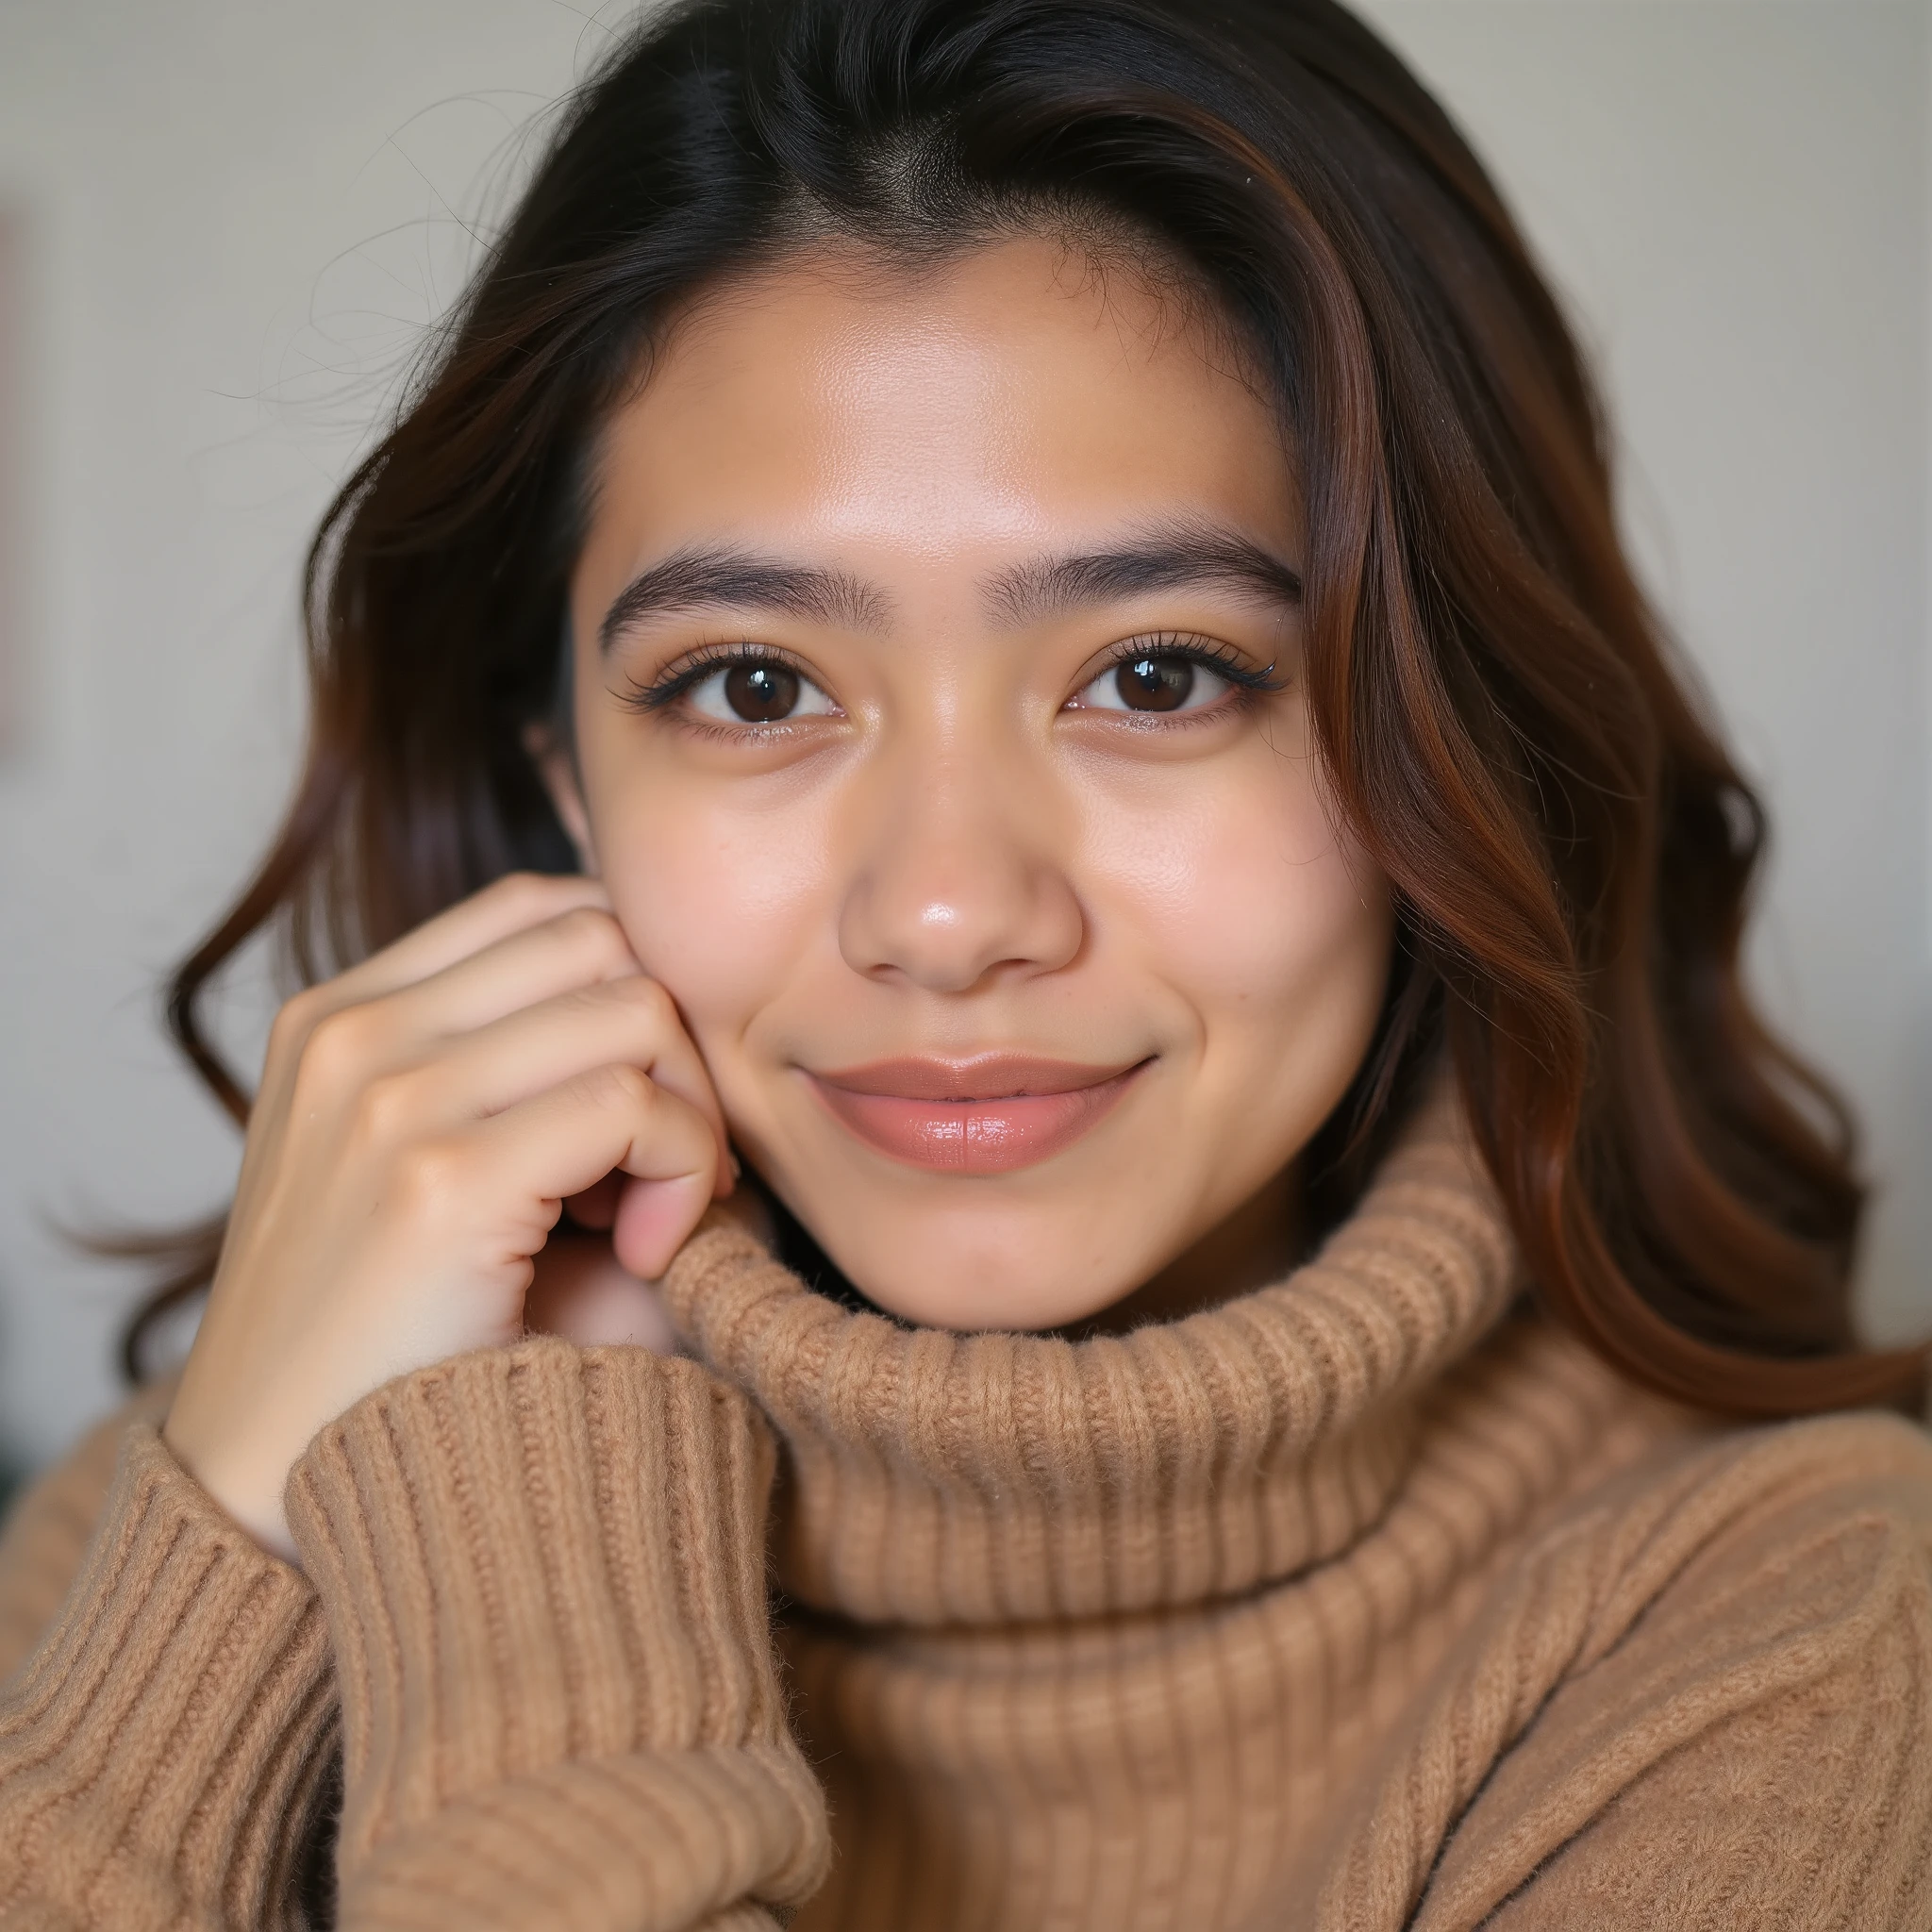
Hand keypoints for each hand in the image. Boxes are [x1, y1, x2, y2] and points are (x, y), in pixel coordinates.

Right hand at [163, 873, 731, 1560]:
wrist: (283, 1495)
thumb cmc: (396, 1341)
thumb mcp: (437, 1165)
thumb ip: (524, 1065)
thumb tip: (681, 1003)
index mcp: (338, 1017)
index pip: (542, 905)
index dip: (631, 983)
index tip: (642, 1102)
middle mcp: (349, 1034)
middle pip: (601, 936)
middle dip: (674, 1037)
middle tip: (674, 1158)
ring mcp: (384, 1097)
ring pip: (633, 1006)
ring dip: (687, 1106)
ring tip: (657, 1210)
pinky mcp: (437, 1178)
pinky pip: (634, 1103)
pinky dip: (685, 1170)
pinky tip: (652, 1251)